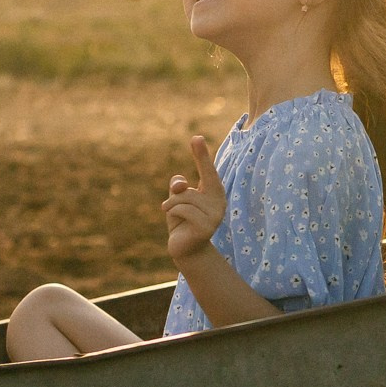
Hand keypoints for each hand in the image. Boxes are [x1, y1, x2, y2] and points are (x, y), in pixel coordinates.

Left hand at [162, 135, 225, 263]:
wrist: (185, 248)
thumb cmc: (182, 219)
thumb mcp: (178, 198)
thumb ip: (179, 186)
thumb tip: (180, 184)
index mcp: (214, 191)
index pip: (208, 170)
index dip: (201, 155)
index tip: (196, 137)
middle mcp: (219, 201)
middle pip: (189, 187)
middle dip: (176, 192)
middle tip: (167, 207)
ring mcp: (215, 215)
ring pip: (184, 197)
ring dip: (172, 205)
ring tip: (174, 217)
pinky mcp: (206, 227)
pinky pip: (182, 209)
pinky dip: (173, 213)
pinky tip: (177, 224)